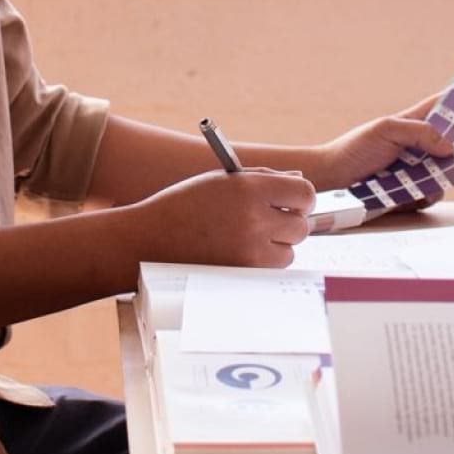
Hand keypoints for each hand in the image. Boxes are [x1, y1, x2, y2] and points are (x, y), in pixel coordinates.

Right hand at [122, 167, 317, 268]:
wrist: (149, 239)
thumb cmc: (185, 205)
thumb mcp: (222, 181)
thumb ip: (264, 178)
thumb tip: (299, 182)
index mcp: (248, 188)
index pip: (304, 193)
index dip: (302, 198)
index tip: (293, 202)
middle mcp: (253, 219)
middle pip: (301, 225)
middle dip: (290, 223)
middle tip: (270, 221)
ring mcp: (249, 251)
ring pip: (289, 251)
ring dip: (276, 246)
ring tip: (246, 238)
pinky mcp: (242, 274)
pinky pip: (271, 269)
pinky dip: (262, 263)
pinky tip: (237, 252)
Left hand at [293, 93, 453, 198]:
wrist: (333, 176)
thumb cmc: (355, 148)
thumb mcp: (387, 130)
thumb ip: (420, 132)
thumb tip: (450, 145)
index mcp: (414, 120)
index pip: (444, 106)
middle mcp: (418, 143)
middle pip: (452, 143)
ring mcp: (415, 166)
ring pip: (444, 172)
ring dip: (438, 178)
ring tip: (420, 183)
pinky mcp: (410, 187)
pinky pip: (430, 192)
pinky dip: (425, 195)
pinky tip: (413, 195)